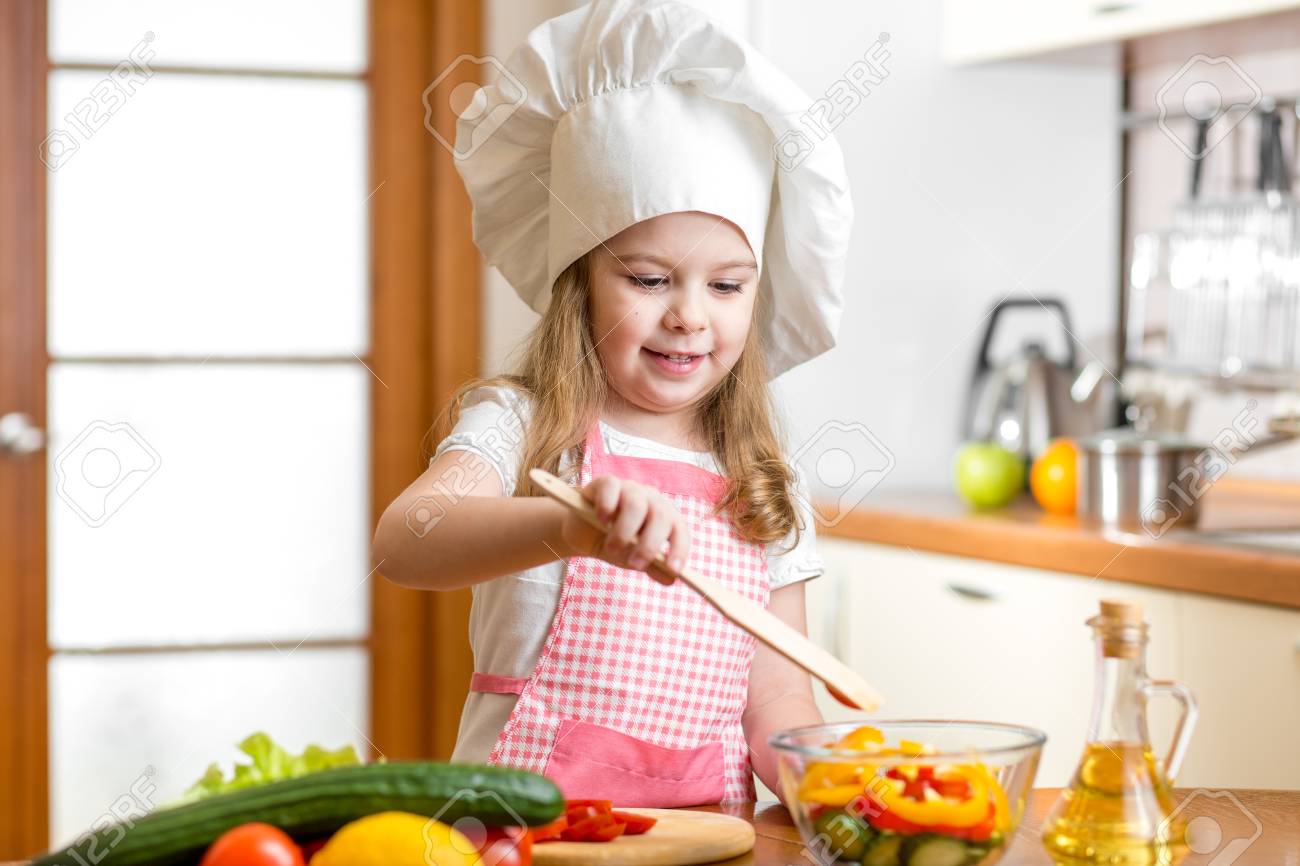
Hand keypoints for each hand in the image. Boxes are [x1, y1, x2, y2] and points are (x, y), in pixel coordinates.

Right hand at [558, 475, 690, 581]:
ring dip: (624, 531)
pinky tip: (601, 520)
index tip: (672, 570)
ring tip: (611, 547)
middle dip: (649, 544)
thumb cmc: (613, 543)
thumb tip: (670, 579)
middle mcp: (650, 499)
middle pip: (660, 516)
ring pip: (636, 505)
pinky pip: (611, 488)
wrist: (581, 531)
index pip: (679, 529)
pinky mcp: (606, 483)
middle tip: (634, 565)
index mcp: (664, 516)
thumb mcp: (632, 558)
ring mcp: (629, 488)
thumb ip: (651, 567)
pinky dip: (607, 506)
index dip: (679, 549)